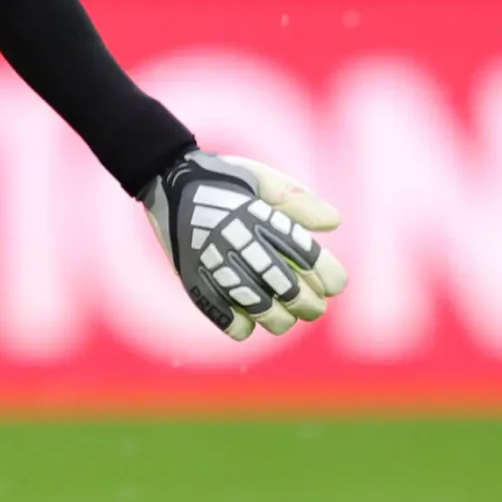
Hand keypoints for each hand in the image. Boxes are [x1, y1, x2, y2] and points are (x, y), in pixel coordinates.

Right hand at [144, 151, 348, 340]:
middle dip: (308, 304)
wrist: (166, 177)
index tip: (335, 284)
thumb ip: (298, 200)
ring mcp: (213, 262)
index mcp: (258, 215)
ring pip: (258, 307)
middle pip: (286, 287)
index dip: (327, 274)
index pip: (305, 254)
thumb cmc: (222, 179)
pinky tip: (247, 319)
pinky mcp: (192, 277)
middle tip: (314, 308)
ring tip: (284, 317)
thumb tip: (335, 222)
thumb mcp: (261, 177)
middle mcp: (238, 240)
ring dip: (278, 319)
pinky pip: (222, 314)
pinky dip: (239, 324)